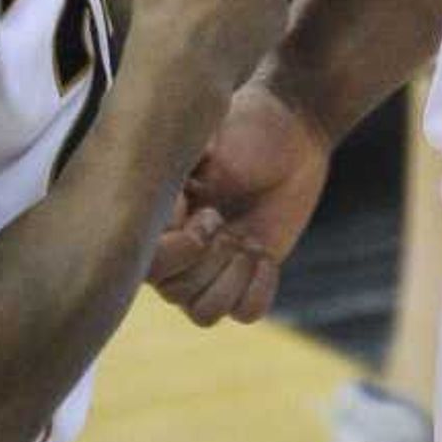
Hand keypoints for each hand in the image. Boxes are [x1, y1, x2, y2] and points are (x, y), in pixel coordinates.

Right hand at [147, 78, 331, 326]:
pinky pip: (245, 313)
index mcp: (159, 217)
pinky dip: (259, 290)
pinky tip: (265, 255)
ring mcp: (214, 264)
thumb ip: (182, 183)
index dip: (180, 249)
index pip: (148, 268)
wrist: (294, 129)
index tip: (208, 211)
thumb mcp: (210, 146)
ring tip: (249, 245)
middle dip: (210, 260)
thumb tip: (172, 216)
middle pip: (176, 293)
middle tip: (228, 221)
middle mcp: (179, 247)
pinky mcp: (249, 272)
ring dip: (231, 281)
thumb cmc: (247, 128)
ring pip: (204, 314)